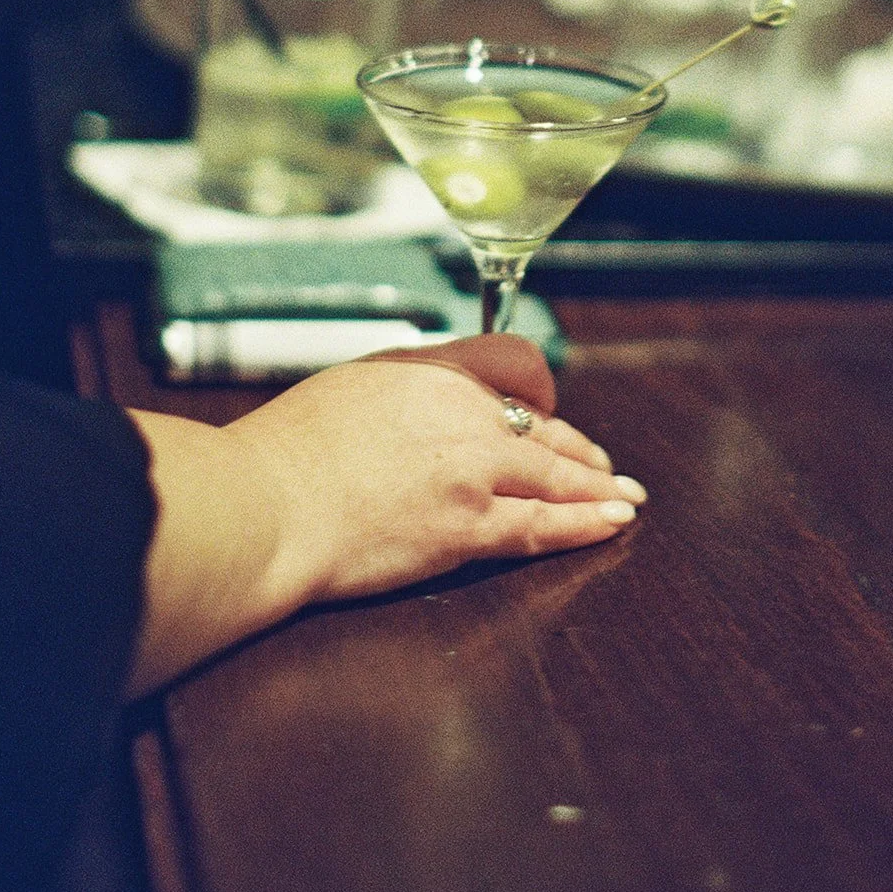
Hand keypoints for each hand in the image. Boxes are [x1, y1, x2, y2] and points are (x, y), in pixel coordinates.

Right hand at [125, 335, 644, 695]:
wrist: (267, 506)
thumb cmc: (288, 450)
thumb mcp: (351, 383)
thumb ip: (406, 383)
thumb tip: (434, 395)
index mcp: (432, 370)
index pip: (512, 363)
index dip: (537, 388)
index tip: (545, 407)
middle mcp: (465, 412)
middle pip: (545, 425)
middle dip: (579, 447)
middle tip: (602, 462)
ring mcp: (474, 471)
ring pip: (557, 475)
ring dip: (598, 487)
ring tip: (625, 495)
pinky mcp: (470, 528)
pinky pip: (544, 526)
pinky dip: (586, 523)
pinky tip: (612, 522)